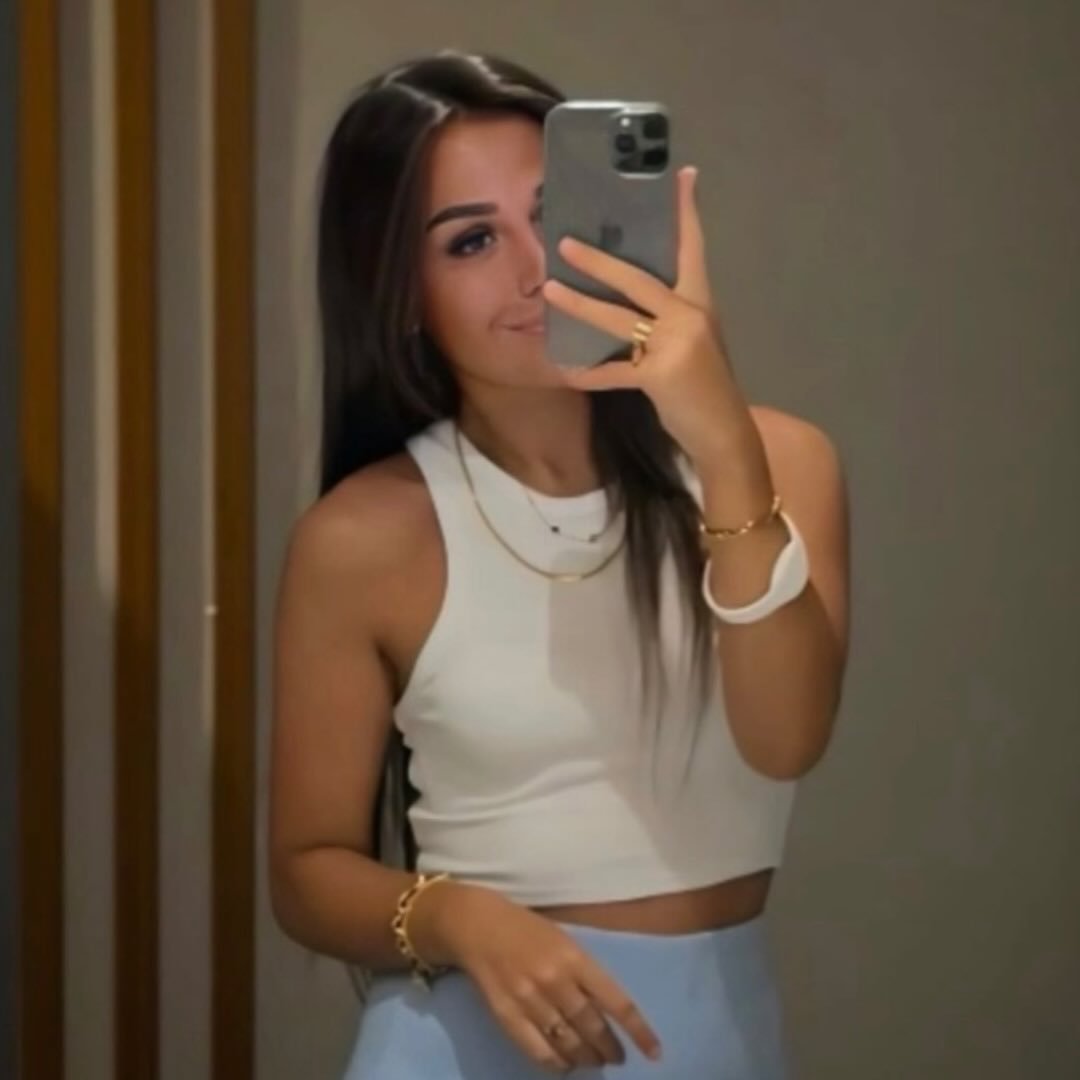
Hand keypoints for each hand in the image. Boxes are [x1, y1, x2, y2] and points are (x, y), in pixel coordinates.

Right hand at [420, 884, 662, 1072]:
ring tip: (593, 1061)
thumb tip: (608, 1010)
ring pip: (567, 1042)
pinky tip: (564, 1065)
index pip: (616, 1001)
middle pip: (592, 1026)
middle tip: (617, 1057)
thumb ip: (585, 972)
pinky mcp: (507, 1015)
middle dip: (610, 1048)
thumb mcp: (565, 940)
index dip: (638, 1030)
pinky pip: (537, 1050)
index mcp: (575, 957)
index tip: (654, 1051)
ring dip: (586, 1057)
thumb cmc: (527, 929)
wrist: (477, 925)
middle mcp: (555, 979)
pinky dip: (556, 1063)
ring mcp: (529, 999)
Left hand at [542, 166, 759, 469]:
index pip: (692, 249)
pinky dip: (589, 374)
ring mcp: (676, 345)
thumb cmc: (705, 387)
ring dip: (580, 304)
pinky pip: (614, 373)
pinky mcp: (661, 375)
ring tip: (550, 290)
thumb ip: (668, 319)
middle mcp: (690, 316)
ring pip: (619, 317)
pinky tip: (565, 371)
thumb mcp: (694, 343)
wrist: (725, 433)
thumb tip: (628, 301)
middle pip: (639, 278)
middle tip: (565, 242)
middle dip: (600, 261)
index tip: (683, 174)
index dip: (686, 213)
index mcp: (701, 303)